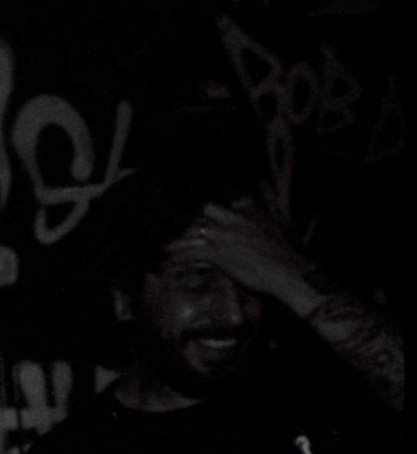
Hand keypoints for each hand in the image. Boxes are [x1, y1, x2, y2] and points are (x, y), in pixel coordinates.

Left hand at [175, 200, 320, 315]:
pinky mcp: (218, 253)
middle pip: (204, 212)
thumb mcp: (279, 218)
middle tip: (179, 230)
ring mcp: (224, 234)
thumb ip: (267, 200)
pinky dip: (178, 258)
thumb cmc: (288, 249)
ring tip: (163, 247)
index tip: (202, 216)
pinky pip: (191, 253)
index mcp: (248, 208)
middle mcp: (234, 217)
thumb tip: (262, 183)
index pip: (223, 202)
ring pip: (193, 232)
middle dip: (192, 220)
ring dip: (177, 241)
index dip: (211, 211)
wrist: (290, 271)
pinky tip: (167, 262)